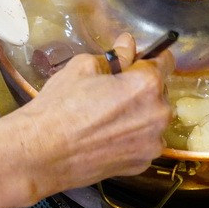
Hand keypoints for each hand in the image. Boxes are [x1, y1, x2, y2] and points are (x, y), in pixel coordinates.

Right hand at [9, 33, 173, 196]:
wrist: (43, 152)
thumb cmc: (60, 106)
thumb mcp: (82, 67)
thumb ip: (115, 55)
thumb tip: (127, 44)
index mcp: (145, 84)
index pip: (165, 61)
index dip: (149, 58)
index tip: (138, 61)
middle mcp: (158, 114)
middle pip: (159, 92)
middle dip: (140, 89)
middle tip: (110, 92)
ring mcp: (152, 143)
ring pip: (152, 119)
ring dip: (138, 114)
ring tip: (106, 117)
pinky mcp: (142, 163)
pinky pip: (144, 142)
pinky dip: (131, 137)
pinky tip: (106, 136)